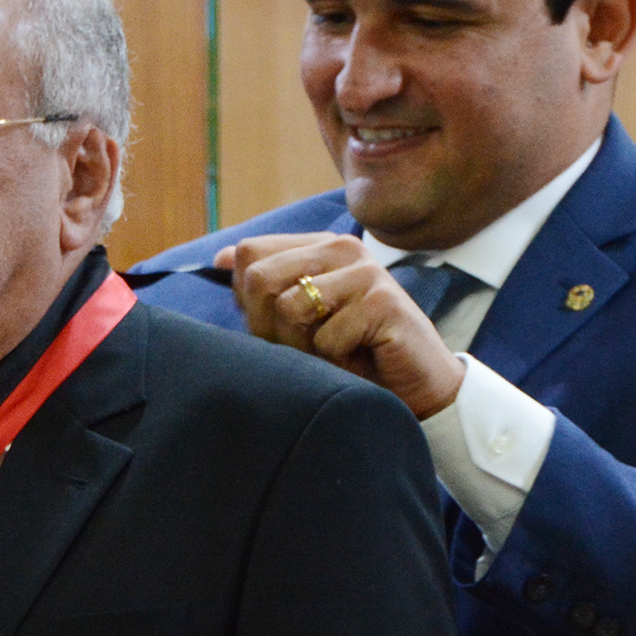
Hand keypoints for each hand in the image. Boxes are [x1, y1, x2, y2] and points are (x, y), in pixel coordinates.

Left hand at [214, 233, 463, 418]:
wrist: (415, 388)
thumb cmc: (353, 355)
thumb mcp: (301, 320)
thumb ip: (266, 288)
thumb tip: (220, 258)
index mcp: (318, 247)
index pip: (249, 253)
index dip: (248, 300)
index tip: (278, 326)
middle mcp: (341, 248)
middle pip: (260, 277)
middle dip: (269, 326)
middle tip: (304, 348)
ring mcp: (365, 271)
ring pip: (290, 308)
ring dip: (303, 347)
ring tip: (334, 354)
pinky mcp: (382, 301)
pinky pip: (325, 339)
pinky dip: (335, 362)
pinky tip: (360, 360)